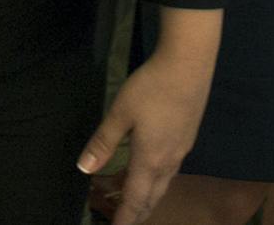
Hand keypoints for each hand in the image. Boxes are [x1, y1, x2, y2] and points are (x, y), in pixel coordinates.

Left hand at [79, 8, 219, 224]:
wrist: (189, 64)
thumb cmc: (151, 87)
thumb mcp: (120, 112)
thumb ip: (104, 142)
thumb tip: (84, 168)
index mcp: (149, 159)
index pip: (135, 199)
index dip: (126, 218)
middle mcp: (169, 160)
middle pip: (153, 196)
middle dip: (138, 212)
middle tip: (126, 221)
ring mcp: (181, 148)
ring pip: (164, 183)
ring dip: (148, 195)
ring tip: (135, 199)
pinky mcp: (188, 135)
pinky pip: (171, 169)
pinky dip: (157, 179)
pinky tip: (152, 167)